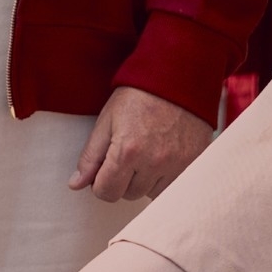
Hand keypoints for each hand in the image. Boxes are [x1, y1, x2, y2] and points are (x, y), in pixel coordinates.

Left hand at [69, 86, 214, 201]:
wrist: (178, 77)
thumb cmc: (139, 95)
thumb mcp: (107, 121)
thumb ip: (90, 157)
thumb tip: (76, 184)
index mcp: (127, 152)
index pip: (106, 192)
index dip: (101, 182)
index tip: (106, 168)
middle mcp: (154, 162)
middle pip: (128, 195)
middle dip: (124, 179)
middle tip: (129, 154)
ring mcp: (178, 164)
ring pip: (151, 194)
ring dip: (146, 180)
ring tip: (148, 152)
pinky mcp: (194, 162)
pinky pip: (174, 186)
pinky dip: (166, 177)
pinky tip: (164, 156)